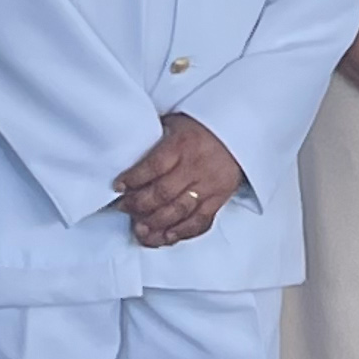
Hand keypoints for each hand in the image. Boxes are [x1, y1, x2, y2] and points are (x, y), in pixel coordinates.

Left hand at [115, 114, 247, 247]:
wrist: (240, 130)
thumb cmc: (202, 126)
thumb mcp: (175, 122)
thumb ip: (155, 136)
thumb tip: (125, 149)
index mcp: (183, 144)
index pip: (154, 166)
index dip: (133, 179)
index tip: (118, 186)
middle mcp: (196, 167)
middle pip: (163, 193)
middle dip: (139, 205)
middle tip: (124, 207)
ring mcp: (209, 185)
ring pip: (179, 212)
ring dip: (156, 224)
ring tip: (139, 229)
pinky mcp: (219, 199)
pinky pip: (200, 222)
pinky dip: (181, 233)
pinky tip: (165, 236)